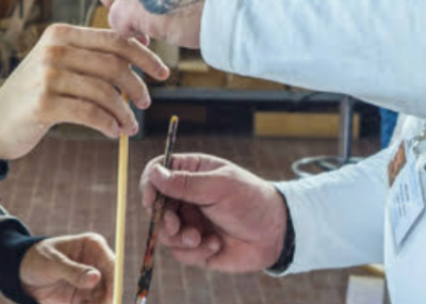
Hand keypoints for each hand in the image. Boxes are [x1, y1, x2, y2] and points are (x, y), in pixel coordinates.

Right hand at [0, 24, 168, 160]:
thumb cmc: (36, 93)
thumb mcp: (60, 63)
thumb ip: (92, 54)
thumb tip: (140, 46)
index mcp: (62, 34)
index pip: (114, 39)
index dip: (144, 56)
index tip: (162, 72)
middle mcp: (54, 49)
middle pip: (113, 64)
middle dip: (137, 86)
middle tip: (146, 103)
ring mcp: (46, 76)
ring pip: (104, 91)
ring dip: (124, 112)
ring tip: (129, 127)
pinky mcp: (42, 104)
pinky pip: (89, 112)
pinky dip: (108, 124)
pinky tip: (113, 132)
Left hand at [20, 233, 113, 303]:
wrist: (20, 273)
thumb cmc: (37, 258)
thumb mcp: (52, 263)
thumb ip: (73, 271)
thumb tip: (96, 278)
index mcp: (93, 247)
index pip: (112, 265)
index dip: (115, 281)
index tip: (112, 296)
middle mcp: (96, 265)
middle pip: (112, 286)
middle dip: (108, 300)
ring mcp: (91, 283)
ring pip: (103, 300)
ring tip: (79, 303)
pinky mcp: (83, 298)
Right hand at [138, 153, 286, 271]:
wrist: (276, 235)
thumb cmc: (251, 201)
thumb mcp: (219, 187)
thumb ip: (185, 183)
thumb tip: (155, 173)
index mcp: (191, 172)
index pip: (157, 171)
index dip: (149, 185)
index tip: (151, 200)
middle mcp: (186, 196)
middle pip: (155, 206)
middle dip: (163, 219)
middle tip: (176, 226)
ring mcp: (189, 221)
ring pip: (165, 233)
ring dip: (180, 238)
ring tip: (201, 238)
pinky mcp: (195, 246)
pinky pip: (180, 253)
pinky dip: (195, 251)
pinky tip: (215, 245)